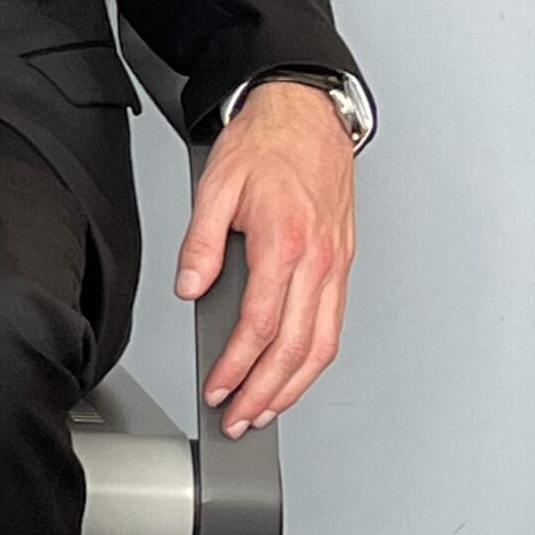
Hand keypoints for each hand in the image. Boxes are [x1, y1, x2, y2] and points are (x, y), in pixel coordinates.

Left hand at [176, 81, 357, 437]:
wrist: (306, 115)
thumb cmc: (264, 144)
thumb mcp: (214, 185)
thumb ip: (201, 242)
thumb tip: (191, 288)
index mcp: (285, 242)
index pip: (261, 324)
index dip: (237, 365)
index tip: (217, 388)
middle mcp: (319, 260)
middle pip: (296, 348)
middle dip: (265, 392)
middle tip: (239, 419)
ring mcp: (337, 265)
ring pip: (323, 345)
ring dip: (294, 387)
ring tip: (264, 410)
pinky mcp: (343, 263)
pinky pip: (333, 324)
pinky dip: (314, 359)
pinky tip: (294, 373)